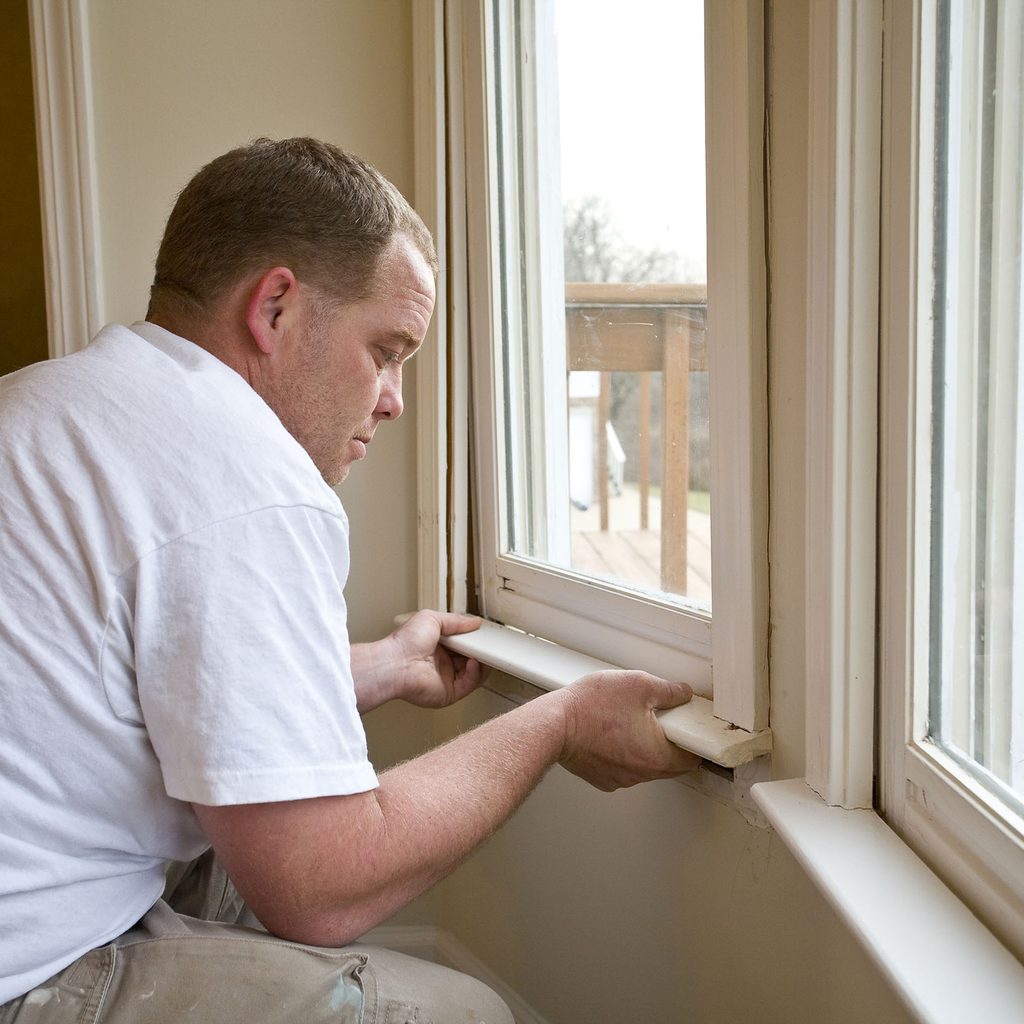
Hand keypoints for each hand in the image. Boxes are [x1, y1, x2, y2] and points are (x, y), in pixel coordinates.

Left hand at [351, 611, 484, 711]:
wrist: (395, 662)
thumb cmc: (405, 642)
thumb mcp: (432, 619)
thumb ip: (456, 620)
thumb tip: (474, 621)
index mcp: (438, 647)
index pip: (463, 644)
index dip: (474, 639)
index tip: (483, 633)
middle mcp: (443, 664)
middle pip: (471, 658)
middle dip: (481, 651)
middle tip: (488, 642)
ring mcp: (446, 679)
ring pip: (474, 673)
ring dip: (481, 662)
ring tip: (483, 651)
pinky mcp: (449, 693)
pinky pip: (469, 685)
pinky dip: (475, 674)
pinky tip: (473, 662)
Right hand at [556, 671, 699, 790]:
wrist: (555, 724)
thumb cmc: (592, 708)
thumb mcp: (638, 685)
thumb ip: (668, 690)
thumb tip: (682, 693)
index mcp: (657, 756)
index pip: (692, 759)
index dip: (693, 741)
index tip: (688, 728)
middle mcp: (641, 774)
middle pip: (669, 764)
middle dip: (668, 743)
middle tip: (658, 720)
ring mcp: (620, 779)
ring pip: (645, 766)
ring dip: (644, 748)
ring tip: (629, 722)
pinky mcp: (602, 779)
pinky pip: (623, 768)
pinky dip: (622, 754)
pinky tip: (611, 733)